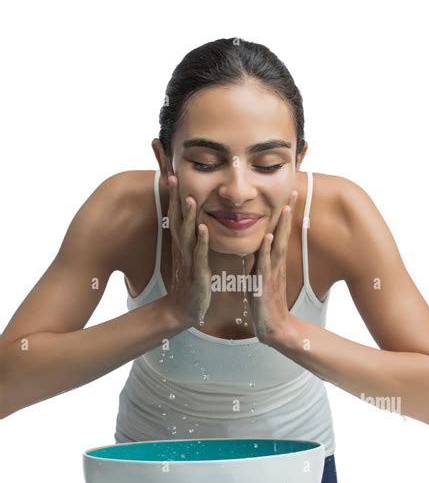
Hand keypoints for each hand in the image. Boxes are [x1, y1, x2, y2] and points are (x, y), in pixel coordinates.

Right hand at [167, 174, 211, 326]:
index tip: (171, 173)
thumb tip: (193, 221)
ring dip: (189, 216)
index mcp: (181, 243)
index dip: (173, 195)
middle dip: (175, 198)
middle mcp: (182, 249)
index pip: (175, 215)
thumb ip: (190, 238)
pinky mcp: (198, 273)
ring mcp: (189, 260)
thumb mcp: (189, 255)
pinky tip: (204, 229)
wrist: (185, 309)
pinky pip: (200, 255)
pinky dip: (202, 241)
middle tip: (172, 176)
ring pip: (188, 234)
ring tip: (191, 197)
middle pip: (177, 219)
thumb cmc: (191, 280)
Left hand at [248, 190, 297, 343]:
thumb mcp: (260, 277)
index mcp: (273, 261)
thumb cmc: (265, 302)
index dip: (284, 215)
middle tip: (294, 191)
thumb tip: (257, 246)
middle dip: (288, 213)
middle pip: (283, 234)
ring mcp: (271, 274)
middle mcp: (275, 264)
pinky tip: (268, 238)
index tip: (288, 195)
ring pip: (277, 246)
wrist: (273, 327)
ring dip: (281, 227)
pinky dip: (266, 251)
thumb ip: (260, 261)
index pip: (279, 233)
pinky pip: (265, 265)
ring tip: (285, 208)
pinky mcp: (264, 285)